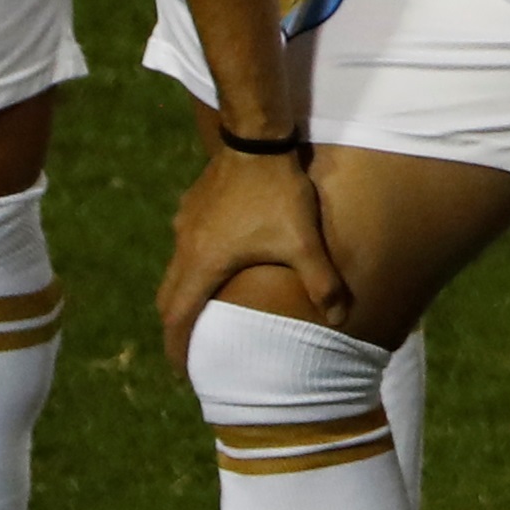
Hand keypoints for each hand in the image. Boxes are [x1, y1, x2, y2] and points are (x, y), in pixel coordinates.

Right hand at [162, 147, 344, 361]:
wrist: (256, 138)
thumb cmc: (278, 193)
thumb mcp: (303, 242)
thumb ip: (321, 283)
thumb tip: (339, 321)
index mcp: (203, 263)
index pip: (178, 317)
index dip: (178, 348)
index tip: (184, 371)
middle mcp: (186, 246)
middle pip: (169, 297)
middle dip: (177, 327)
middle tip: (190, 349)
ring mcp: (185, 223)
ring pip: (176, 269)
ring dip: (185, 294)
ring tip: (204, 309)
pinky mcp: (193, 204)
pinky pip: (187, 244)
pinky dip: (194, 264)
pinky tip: (219, 260)